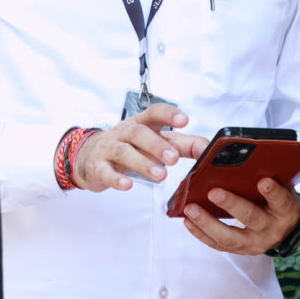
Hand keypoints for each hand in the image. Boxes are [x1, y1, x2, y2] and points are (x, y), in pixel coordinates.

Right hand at [68, 104, 207, 191]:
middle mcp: (124, 132)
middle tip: (175, 159)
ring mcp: (109, 148)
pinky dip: (116, 179)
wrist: (90, 157)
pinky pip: (106, 171)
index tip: (184, 120)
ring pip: (124, 151)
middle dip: (157, 145)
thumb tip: (209, 149)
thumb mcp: (157, 141)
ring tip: (161, 176)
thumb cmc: (131, 147)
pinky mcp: (98, 167)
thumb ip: (184, 145)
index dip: (168, 114)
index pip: (154, 113)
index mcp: (141, 123)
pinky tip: (128, 185)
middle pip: (139, 134)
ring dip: (143, 163)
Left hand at [181, 177, 299, 255]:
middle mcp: (270, 230)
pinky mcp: (239, 250)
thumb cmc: (278, 203)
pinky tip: (188, 220)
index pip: (280, 201)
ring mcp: (254, 243)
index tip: (263, 182)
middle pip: (251, 218)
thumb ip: (271, 177)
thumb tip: (249, 158)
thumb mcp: (282, 189)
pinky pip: (217, 244)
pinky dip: (200, 232)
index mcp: (285, 211)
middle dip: (231, 205)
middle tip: (213, 192)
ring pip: (229, 237)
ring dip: (207, 222)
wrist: (283, 230)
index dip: (272, 192)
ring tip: (190, 209)